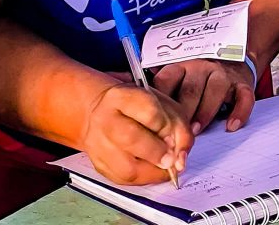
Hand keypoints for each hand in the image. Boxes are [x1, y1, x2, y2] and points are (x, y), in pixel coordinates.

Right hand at [79, 82, 193, 185]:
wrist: (100, 110)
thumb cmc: (136, 106)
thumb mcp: (162, 104)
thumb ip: (178, 126)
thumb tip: (182, 157)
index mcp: (123, 97)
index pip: (148, 112)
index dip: (166, 128)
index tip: (175, 138)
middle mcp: (104, 119)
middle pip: (131, 139)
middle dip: (157, 153)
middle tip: (171, 160)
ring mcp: (97, 144)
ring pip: (124, 167)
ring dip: (151, 172)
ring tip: (163, 168)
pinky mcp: (97, 164)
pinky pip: (121, 180)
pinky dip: (141, 180)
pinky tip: (151, 172)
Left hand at [151, 58, 256, 135]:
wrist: (234, 60)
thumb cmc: (197, 78)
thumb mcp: (178, 79)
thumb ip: (163, 95)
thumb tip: (139, 122)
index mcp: (181, 67)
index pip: (166, 81)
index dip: (160, 105)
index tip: (152, 126)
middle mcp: (202, 68)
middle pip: (190, 88)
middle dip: (182, 112)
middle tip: (174, 135)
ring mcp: (223, 75)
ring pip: (215, 90)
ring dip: (205, 112)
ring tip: (195, 131)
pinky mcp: (242, 84)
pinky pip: (243, 97)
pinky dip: (239, 112)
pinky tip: (231, 126)